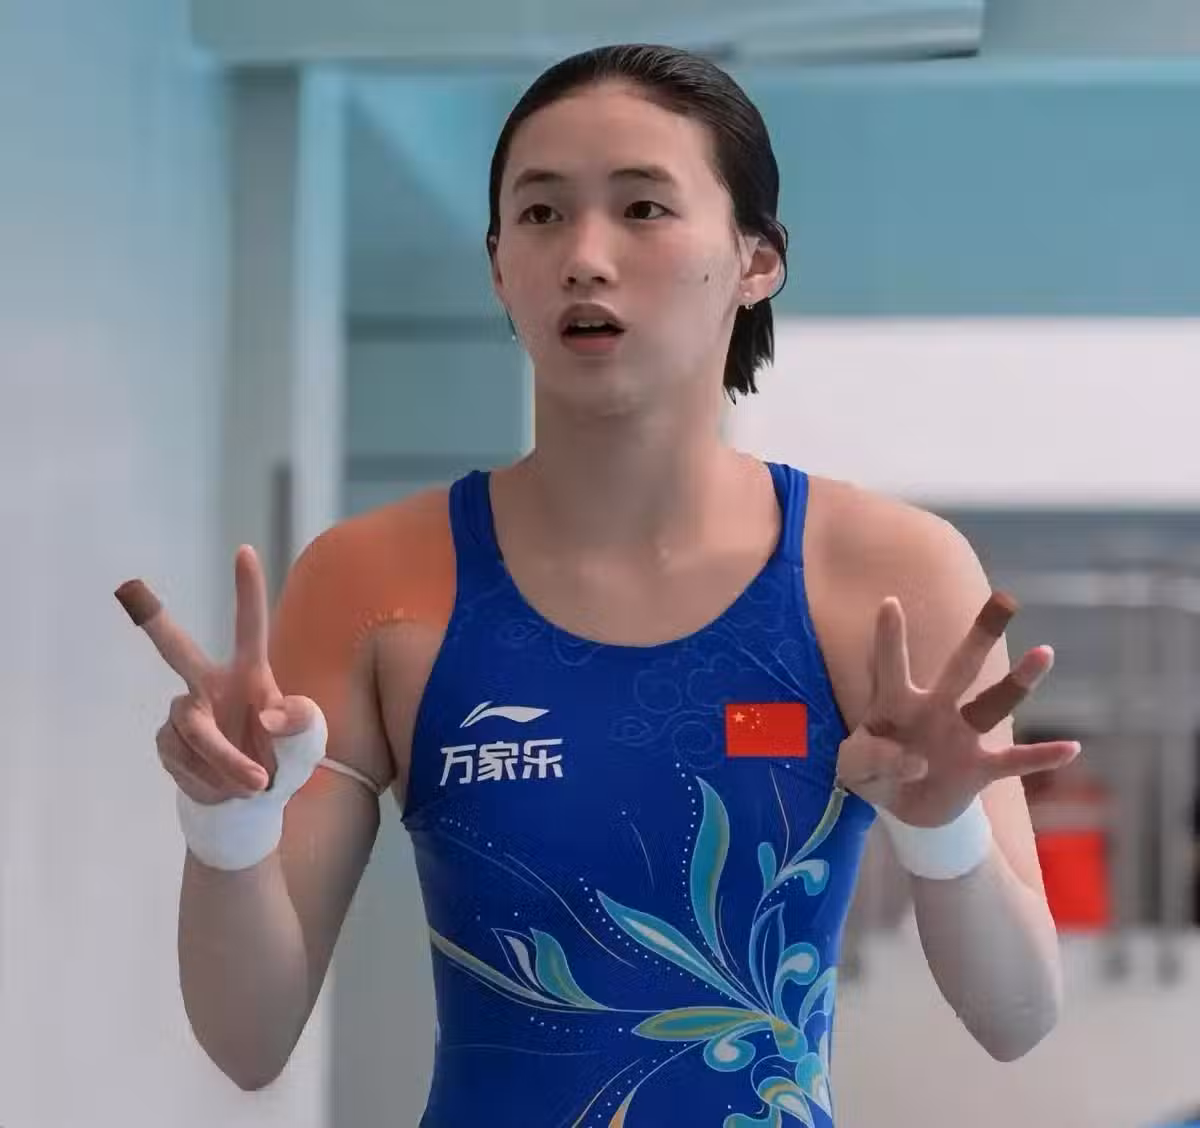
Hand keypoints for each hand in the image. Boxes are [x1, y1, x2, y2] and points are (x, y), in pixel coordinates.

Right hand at [117, 546, 317, 805]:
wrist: (248, 805)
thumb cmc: (282, 760)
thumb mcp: (308, 744)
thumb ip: (303, 723)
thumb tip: (270, 715)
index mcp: (250, 674)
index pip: (249, 627)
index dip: (247, 590)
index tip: (245, 551)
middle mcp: (210, 684)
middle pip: (176, 649)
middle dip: (154, 620)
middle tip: (130, 588)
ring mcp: (185, 712)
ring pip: (195, 730)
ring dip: (225, 762)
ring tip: (252, 784)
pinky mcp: (166, 741)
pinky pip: (183, 759)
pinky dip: (210, 779)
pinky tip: (224, 788)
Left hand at [836, 592, 1080, 826]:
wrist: (903, 808)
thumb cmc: (871, 773)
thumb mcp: (854, 771)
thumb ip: (870, 761)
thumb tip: (914, 761)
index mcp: (895, 702)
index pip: (890, 665)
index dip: (889, 637)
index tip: (889, 602)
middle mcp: (934, 709)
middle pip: (960, 668)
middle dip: (981, 637)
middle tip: (1004, 601)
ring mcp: (961, 735)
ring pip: (993, 704)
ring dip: (1018, 682)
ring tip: (1044, 652)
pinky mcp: (979, 768)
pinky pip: (1014, 761)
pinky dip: (1041, 757)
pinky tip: (1071, 748)